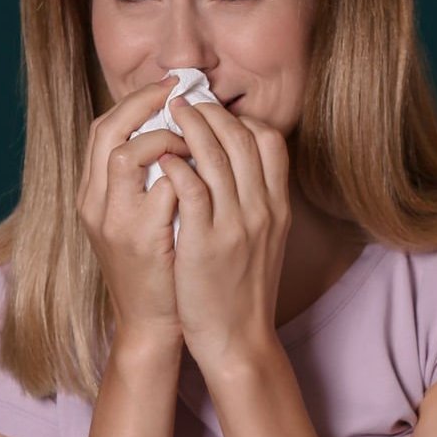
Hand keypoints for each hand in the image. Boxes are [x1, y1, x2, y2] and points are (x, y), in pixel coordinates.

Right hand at [77, 76, 190, 347]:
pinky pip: (162, 191)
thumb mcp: (144, 218)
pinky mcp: (142, 241)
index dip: (135, 101)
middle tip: (181, 91)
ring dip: (164, 137)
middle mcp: (96, 204)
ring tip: (193, 134)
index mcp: (94, 195)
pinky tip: (205, 168)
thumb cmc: (159, 268)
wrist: (154, 324)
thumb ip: (150, 180)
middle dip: (145, 105)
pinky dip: (183, 172)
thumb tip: (177, 135)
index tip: (169, 86)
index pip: (104, 127)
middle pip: (107, 131)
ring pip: (125, 154)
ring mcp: (116, 223)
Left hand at [162, 94, 293, 378]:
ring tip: (168, 110)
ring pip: (216, 155)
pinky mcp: (206, 242)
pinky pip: (191, 188)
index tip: (215, 111)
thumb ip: (257, 203)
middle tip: (183, 98)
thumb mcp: (265, 241)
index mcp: (277, 207)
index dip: (241, 118)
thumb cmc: (243, 290)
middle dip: (210, 111)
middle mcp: (262, 209)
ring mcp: (236, 224)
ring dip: (190, 125)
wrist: (238, 339)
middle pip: (242, 138)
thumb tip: (238, 168)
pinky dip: (175, 165)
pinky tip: (159, 156)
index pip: (270, 142)